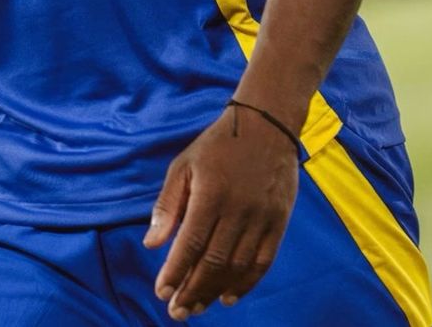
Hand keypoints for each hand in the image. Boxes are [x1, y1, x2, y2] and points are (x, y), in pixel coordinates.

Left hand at [143, 106, 298, 317]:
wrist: (266, 123)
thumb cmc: (218, 144)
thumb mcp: (184, 164)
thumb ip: (167, 204)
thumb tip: (151, 244)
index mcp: (210, 193)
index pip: (189, 244)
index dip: (174, 272)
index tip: (161, 292)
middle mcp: (238, 209)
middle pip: (213, 262)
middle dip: (192, 291)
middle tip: (177, 312)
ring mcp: (261, 217)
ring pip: (237, 267)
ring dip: (215, 291)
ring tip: (197, 307)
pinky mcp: (280, 221)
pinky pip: (263, 262)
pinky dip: (246, 284)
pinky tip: (228, 297)